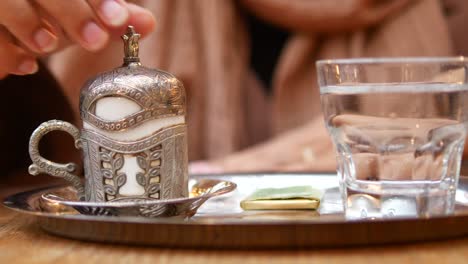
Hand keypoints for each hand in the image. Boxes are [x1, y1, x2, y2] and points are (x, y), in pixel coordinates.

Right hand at [0, 0, 154, 78]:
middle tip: (94, 41)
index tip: (117, 18)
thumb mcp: (78, 13)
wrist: (6, 24)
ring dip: (28, 23)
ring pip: (5, 3)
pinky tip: (26, 67)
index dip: (97, 0)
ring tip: (47, 46)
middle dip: (71, 11)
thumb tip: (148, 23)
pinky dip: (6, 53)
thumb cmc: (44, 14)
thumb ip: (108, 15)